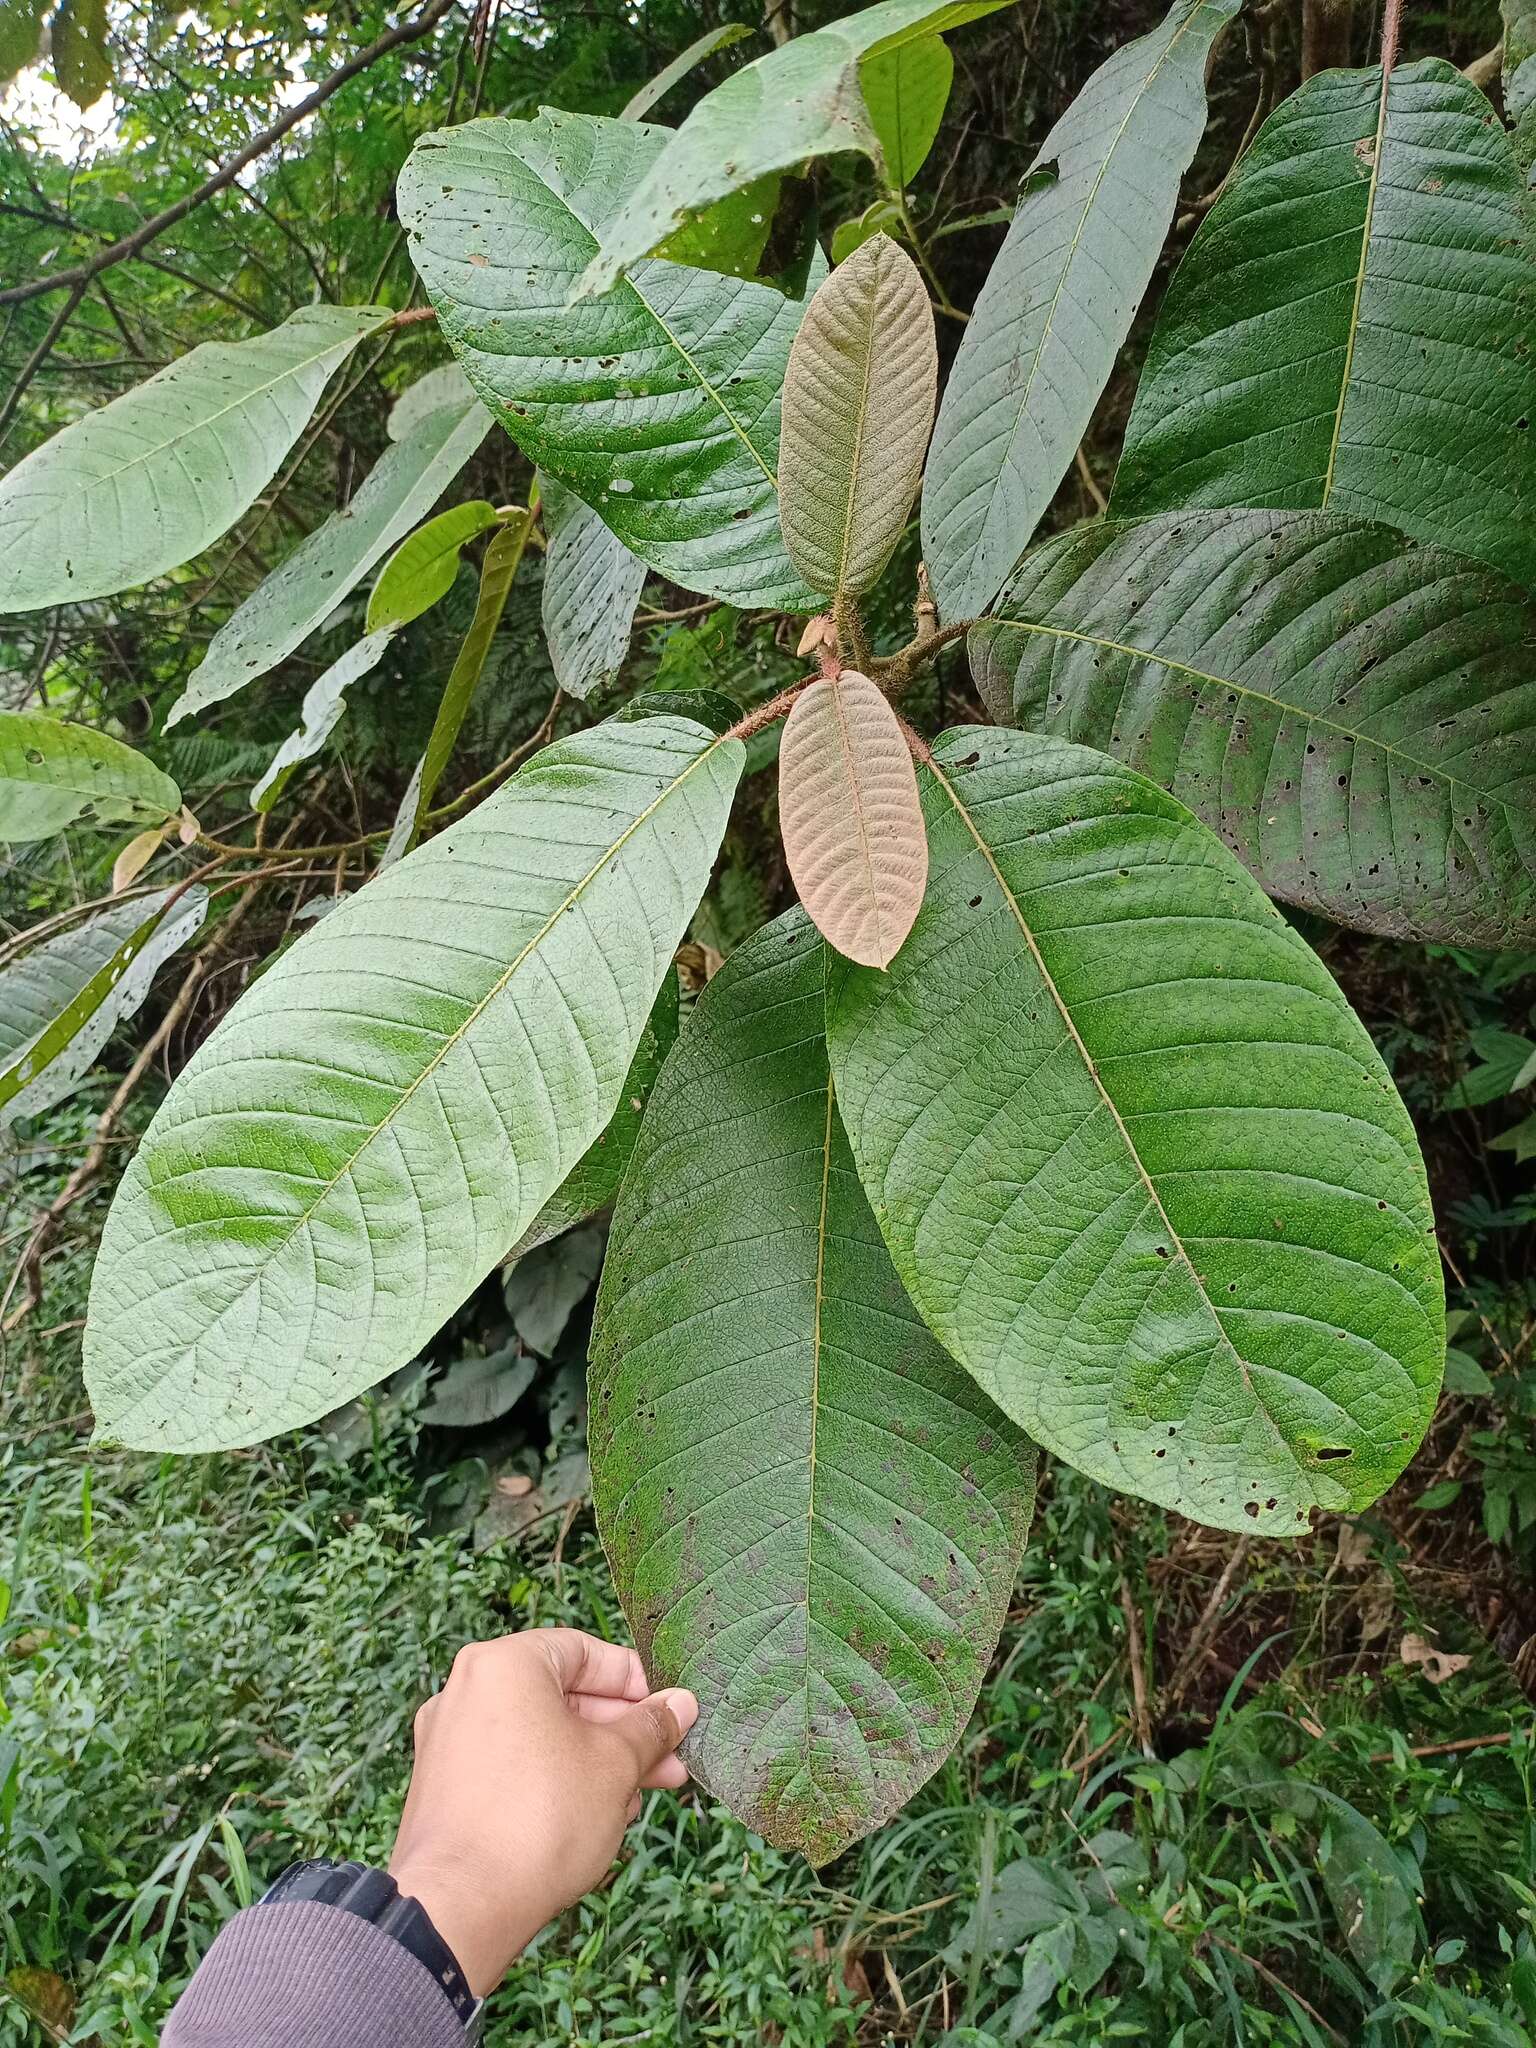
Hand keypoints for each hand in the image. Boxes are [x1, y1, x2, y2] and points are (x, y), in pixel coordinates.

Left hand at [388, 1628, 696, 1996]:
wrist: (461, 1907)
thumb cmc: (540, 1819)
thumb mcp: (614, 1765)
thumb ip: (650, 1727)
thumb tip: (680, 1704)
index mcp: (503, 1665)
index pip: (582, 1651)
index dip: (633, 1679)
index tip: (668, 1708)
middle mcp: (466, 1692)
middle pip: (561, 1697)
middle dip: (620, 1732)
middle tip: (667, 1761)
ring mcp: (448, 1743)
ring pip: (539, 1738)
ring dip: (592, 1762)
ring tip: (636, 1799)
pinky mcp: (444, 1791)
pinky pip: (511, 1770)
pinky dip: (553, 1783)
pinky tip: (593, 1820)